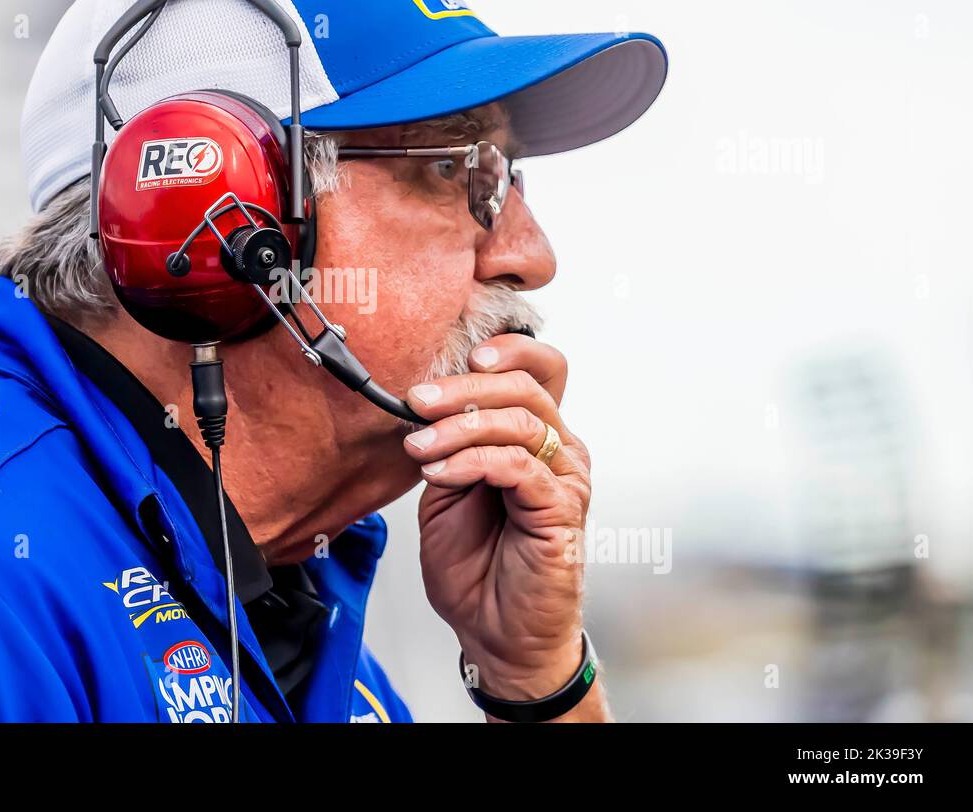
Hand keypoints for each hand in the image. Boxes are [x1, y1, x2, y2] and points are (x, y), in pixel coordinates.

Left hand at [405, 333, 605, 720]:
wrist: (493, 632)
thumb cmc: (475, 565)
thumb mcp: (447, 490)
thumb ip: (448, 445)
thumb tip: (426, 403)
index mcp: (535, 438)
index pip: (541, 371)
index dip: (509, 351)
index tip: (464, 357)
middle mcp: (560, 451)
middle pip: (526, 387)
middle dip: (464, 388)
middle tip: (417, 401)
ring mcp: (565, 480)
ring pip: (523, 420)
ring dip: (461, 425)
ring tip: (420, 446)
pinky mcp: (561, 510)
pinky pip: (519, 465)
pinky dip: (472, 460)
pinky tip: (440, 473)